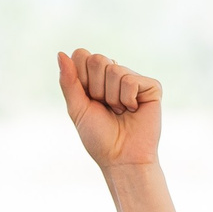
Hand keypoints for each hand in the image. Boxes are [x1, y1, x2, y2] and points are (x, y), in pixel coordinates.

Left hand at [59, 49, 160, 170]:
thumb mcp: (77, 109)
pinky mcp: (151, 86)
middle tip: (105, 107)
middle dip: (95, 89)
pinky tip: (133, 110)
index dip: (80, 79)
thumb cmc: (99, 137)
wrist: (121, 158)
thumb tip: (60, 53)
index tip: (88, 100)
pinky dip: (127, 99)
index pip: (81, 55)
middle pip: (97, 59)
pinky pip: (131, 81)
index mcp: (95, 77)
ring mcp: (134, 79)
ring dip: (112, 98)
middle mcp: (115, 74)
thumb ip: (68, 81)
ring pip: (114, 70)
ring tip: (119, 112)